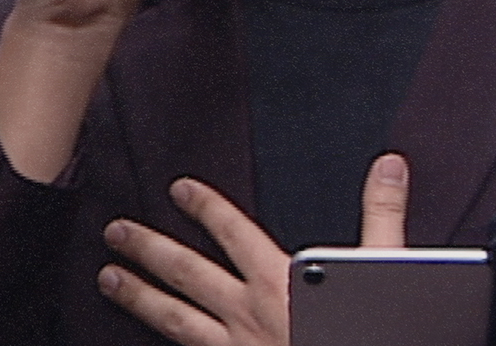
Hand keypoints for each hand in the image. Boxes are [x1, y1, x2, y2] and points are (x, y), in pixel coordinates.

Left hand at [98, 154, 410, 345]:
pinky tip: (139, 338)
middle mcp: (249, 313)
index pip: (233, 232)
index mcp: (282, 281)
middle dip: (149, 249)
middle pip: (187, 272)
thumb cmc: (368, 330)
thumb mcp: (384, 269)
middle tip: (117, 232)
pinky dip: (162, 344)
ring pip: (174, 318)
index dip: (205, 207)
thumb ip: (381, 216)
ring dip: (138, 296)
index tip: (179, 190)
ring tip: (108, 279)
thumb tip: (388, 167)